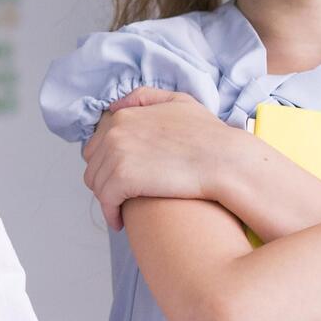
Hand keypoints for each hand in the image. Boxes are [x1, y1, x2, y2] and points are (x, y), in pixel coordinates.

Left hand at [82, 87, 241, 229]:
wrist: (227, 161)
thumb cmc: (209, 136)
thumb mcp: (178, 102)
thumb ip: (145, 98)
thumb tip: (116, 107)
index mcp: (123, 116)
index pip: (97, 144)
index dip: (107, 163)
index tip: (120, 177)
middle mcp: (114, 132)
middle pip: (93, 164)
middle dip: (105, 180)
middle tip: (120, 196)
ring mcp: (116, 154)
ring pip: (96, 184)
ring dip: (108, 198)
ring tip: (122, 209)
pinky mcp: (122, 178)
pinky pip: (105, 201)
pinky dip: (110, 213)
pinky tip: (120, 222)